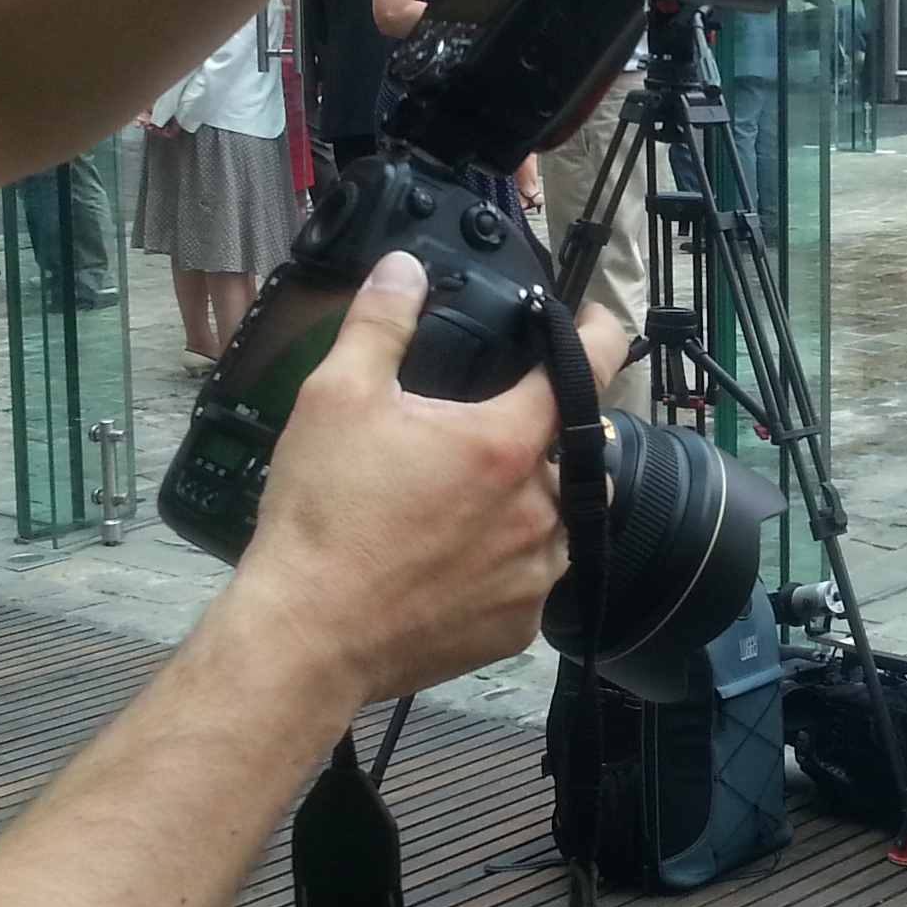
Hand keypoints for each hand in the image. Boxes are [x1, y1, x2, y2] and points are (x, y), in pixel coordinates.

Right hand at [226, 251, 626, 707]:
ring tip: (470, 501)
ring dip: (533, 502)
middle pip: (576, 452)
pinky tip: (457, 560)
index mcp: (505, 444)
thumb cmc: (323, 519)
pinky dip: (511, 563)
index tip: (596, 324)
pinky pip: (536, 582)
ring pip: (563, 521)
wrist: (307, 635)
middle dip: (546, 436)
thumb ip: (381, 324)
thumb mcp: (336, 397)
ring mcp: (534, 574)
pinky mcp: (517, 627)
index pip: (588, 368)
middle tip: (488, 435)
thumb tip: (402, 271)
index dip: (600, 334)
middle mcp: (537, 509)